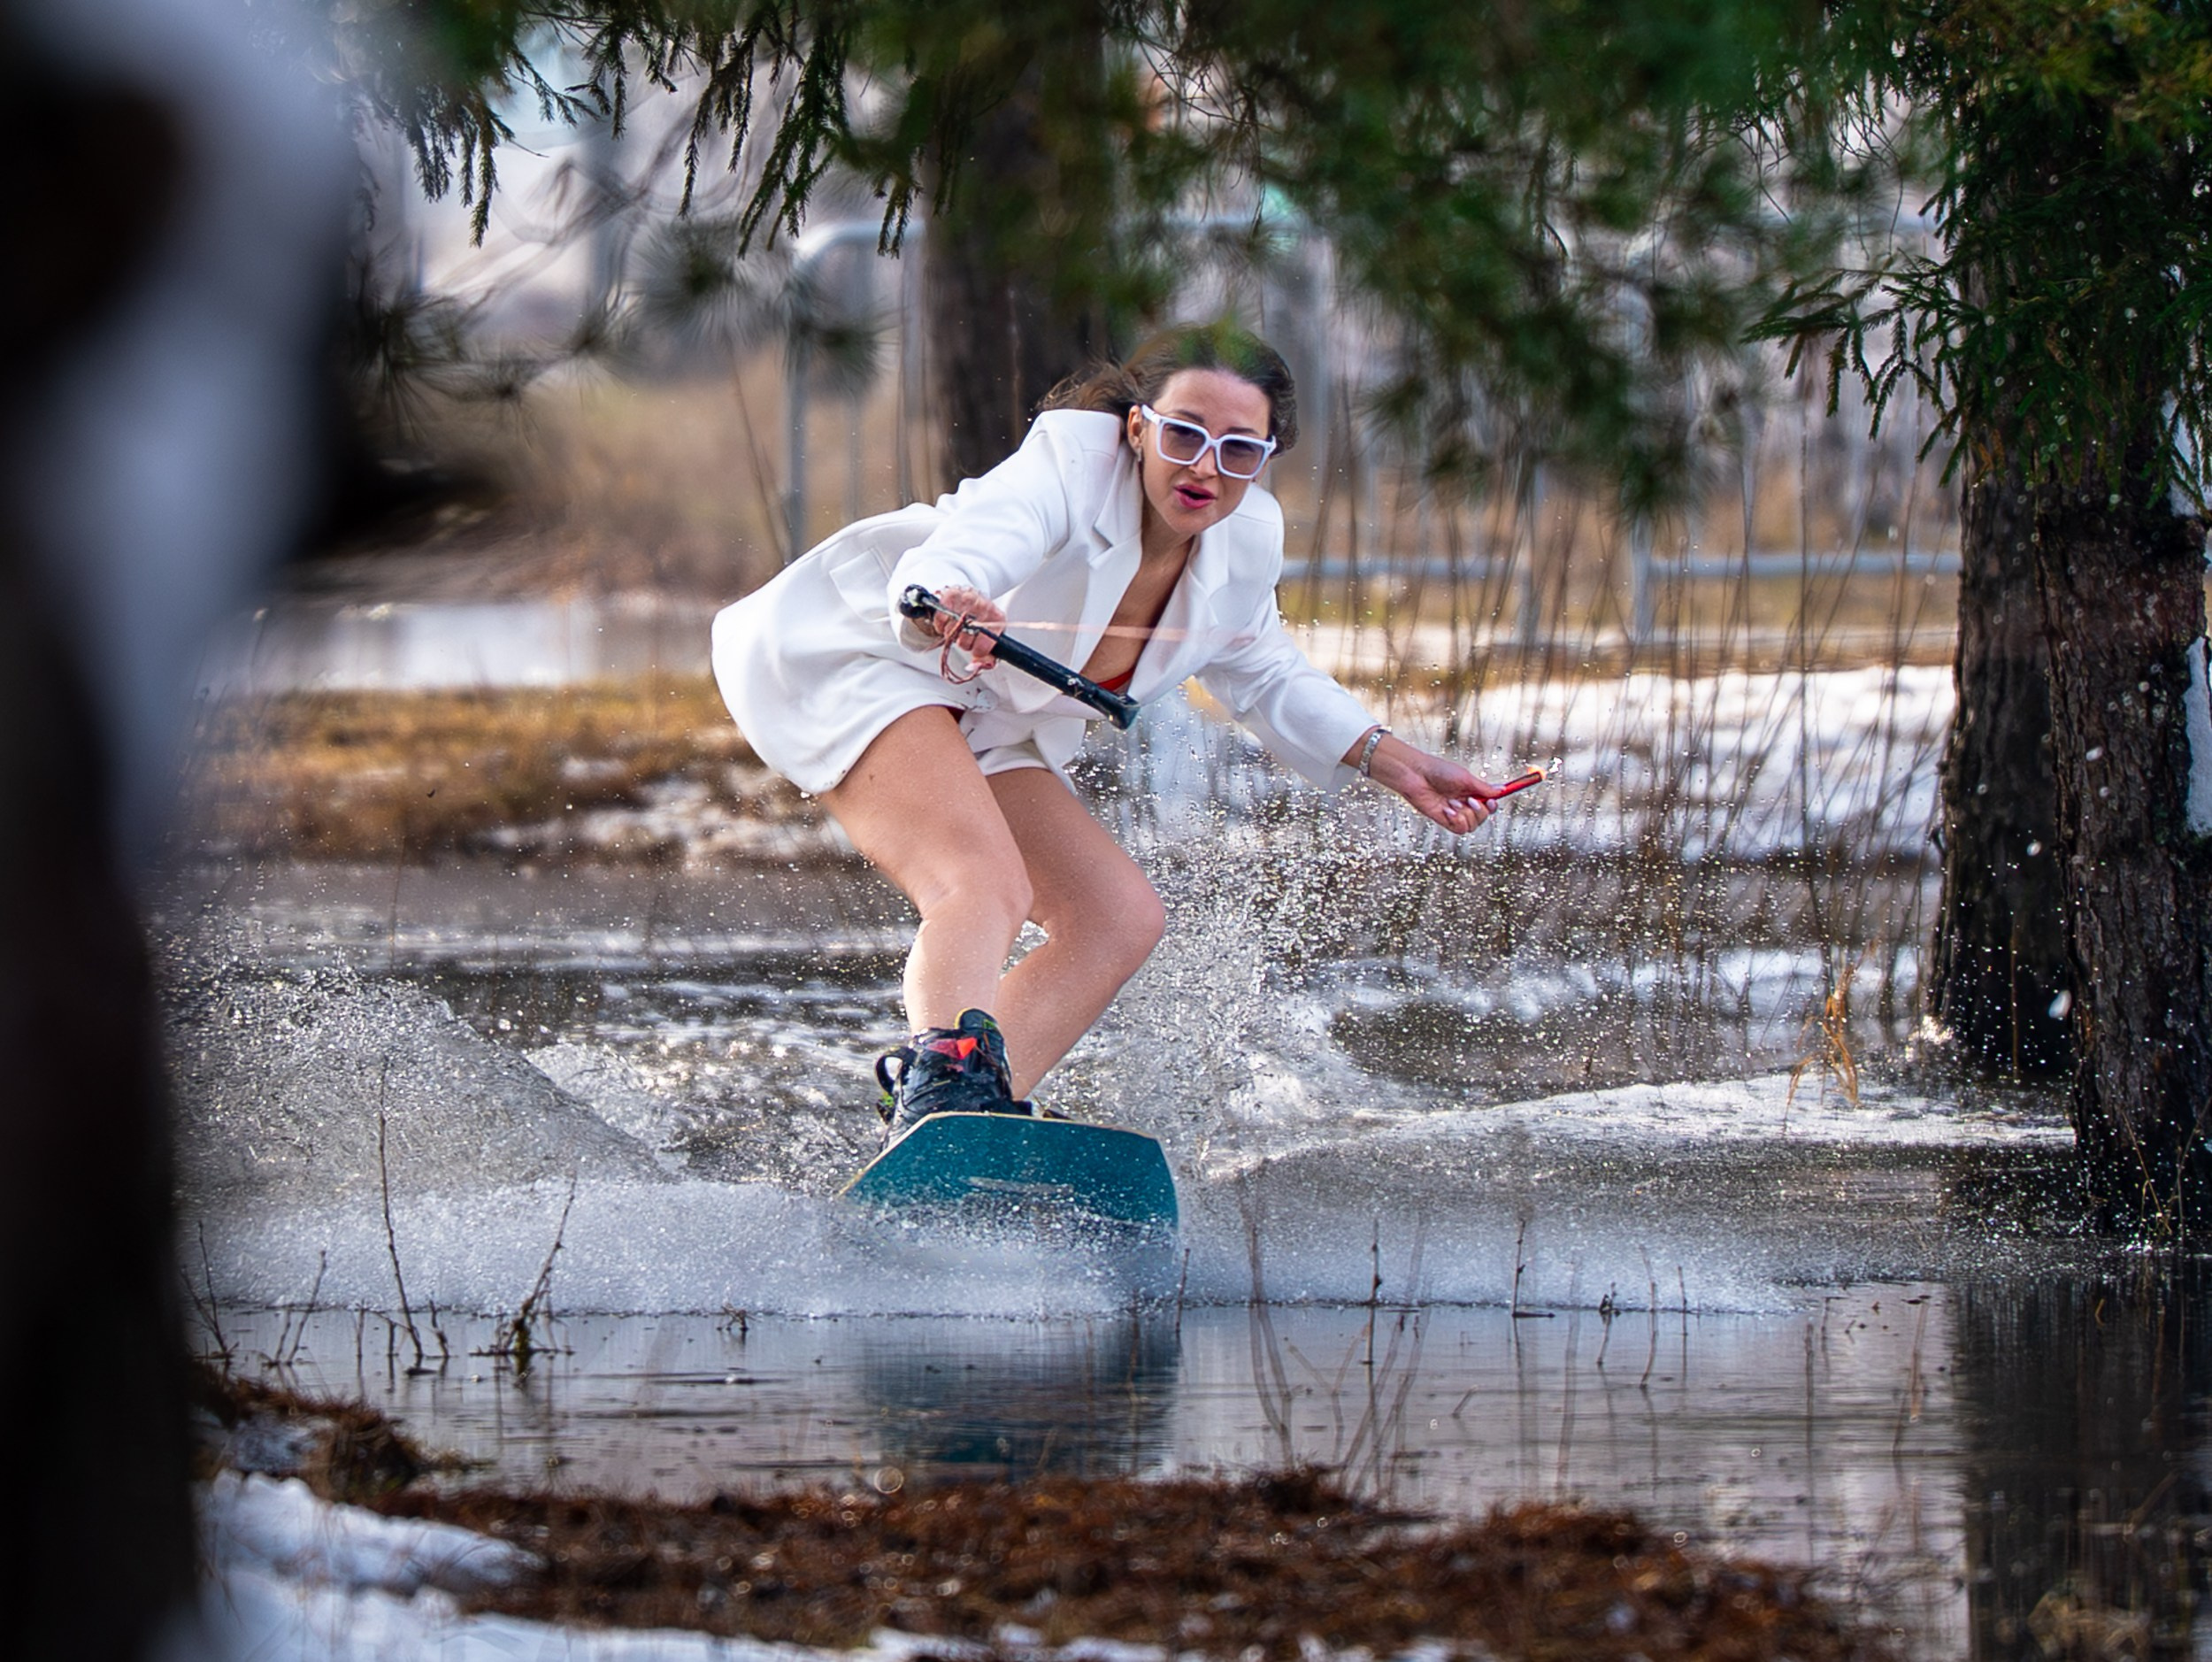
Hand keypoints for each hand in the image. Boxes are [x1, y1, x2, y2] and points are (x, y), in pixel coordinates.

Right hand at [930, 585, 1004, 668]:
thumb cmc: (982, 621)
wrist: (973, 597)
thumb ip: (986, 658)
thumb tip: (973, 668)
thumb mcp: (990, 639)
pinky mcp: (952, 594)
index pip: (984, 644)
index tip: (975, 648)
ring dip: (951, 633)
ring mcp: (968, 598)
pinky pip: (941, 617)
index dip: (976, 651)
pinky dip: (941, 624)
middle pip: (966, 638)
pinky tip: (947, 622)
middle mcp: (984, 606)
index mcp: (998, 619)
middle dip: (963, 642)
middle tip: (964, 637)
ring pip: (952, 629)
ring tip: (956, 629)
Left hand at [1358, 734, 1514, 833]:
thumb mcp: (1465, 777)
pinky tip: (1447, 810)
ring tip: (1452, 802)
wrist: (1416, 775)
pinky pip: (1459, 828)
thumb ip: (1484, 788)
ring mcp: (1454, 812)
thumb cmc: (1438, 771)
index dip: (1492, 806)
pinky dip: (1457, 820)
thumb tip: (1501, 790)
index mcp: (1471, 791)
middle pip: (1482, 817)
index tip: (1492, 802)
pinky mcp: (1444, 820)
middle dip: (1479, 811)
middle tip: (1469, 800)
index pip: (1488, 804)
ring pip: (1472, 825)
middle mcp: (1464, 803)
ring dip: (1465, 814)